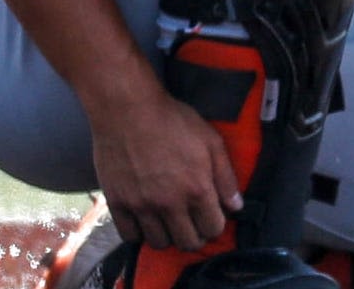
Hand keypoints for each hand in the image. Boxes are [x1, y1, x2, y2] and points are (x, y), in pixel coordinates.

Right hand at [89, 85, 243, 251]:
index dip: (215, 226)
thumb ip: (226, 177)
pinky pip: (129, 236)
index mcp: (197, 189)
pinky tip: (146, 221)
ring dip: (168, 237)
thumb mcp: (211, 142)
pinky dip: (140, 234)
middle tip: (192, 224)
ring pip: (159, 243)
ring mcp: (141, 206)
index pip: (212, 228)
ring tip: (170, 223)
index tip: (211, 218)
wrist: (129, 111)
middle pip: (187, 242)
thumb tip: (236, 206)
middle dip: (195, 237)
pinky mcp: (118, 203)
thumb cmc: (173, 121)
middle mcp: (170, 204)